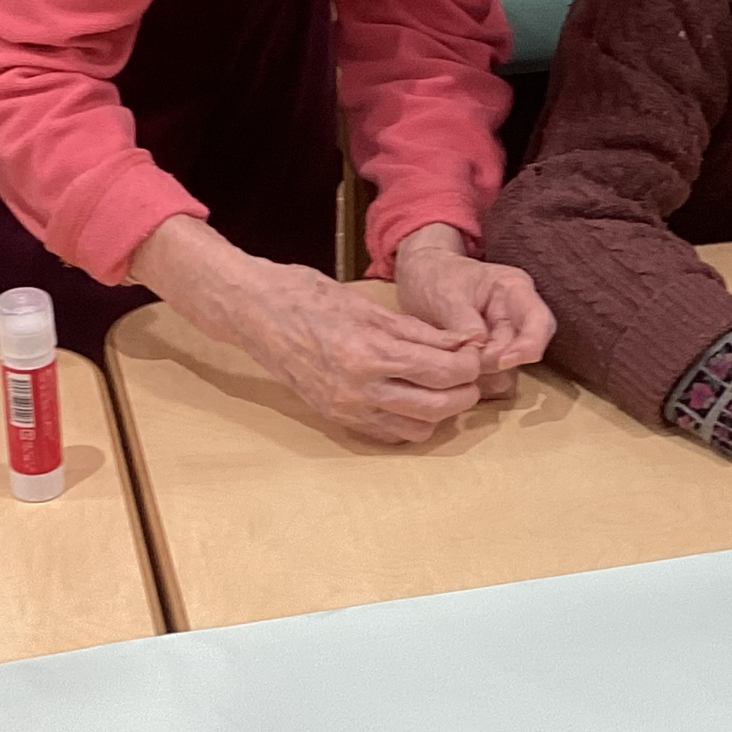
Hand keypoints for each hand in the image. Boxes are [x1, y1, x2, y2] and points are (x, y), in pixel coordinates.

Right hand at [130, 215, 486, 442]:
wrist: (255, 312)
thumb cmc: (310, 297)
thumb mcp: (371, 305)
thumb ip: (419, 331)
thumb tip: (464, 344)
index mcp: (371, 351)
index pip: (443, 371)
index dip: (470, 365)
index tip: (476, 354)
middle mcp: (359, 387)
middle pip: (438, 407)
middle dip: (463, 393)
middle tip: (467, 375)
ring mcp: (346, 408)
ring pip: (417, 429)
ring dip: (439, 413)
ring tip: (439, 387)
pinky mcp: (335, 418)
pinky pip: (388, 435)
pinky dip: (410, 422)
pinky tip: (410, 398)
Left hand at [393, 223, 555, 397]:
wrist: (420, 279)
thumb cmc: (435, 278)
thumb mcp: (445, 295)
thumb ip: (463, 322)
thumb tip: (479, 347)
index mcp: (514, 290)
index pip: (540, 322)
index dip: (528, 345)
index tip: (502, 361)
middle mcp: (517, 316)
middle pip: (525, 351)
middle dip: (496, 362)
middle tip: (464, 360)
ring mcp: (505, 340)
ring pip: (510, 371)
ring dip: (484, 375)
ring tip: (453, 362)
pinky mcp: (492, 358)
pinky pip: (492, 380)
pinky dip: (474, 382)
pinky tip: (453, 372)